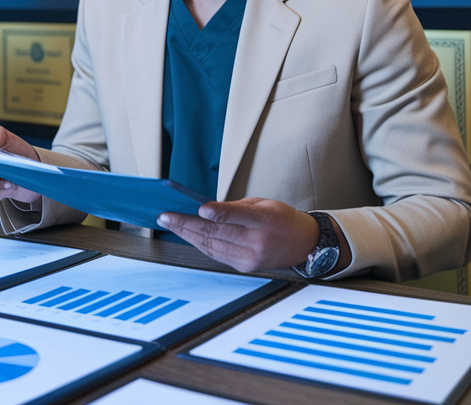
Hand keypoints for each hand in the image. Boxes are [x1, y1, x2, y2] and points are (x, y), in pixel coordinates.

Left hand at [157, 198, 348, 274]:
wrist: (304, 244)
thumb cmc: (283, 218)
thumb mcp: (264, 203)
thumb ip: (235, 207)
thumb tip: (205, 208)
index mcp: (266, 219)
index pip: (238, 216)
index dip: (217, 213)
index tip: (198, 208)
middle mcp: (258, 242)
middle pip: (218, 232)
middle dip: (187, 224)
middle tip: (166, 216)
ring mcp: (251, 258)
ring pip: (212, 246)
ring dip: (187, 234)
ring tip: (169, 223)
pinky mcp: (245, 267)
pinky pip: (216, 254)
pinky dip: (199, 243)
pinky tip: (186, 234)